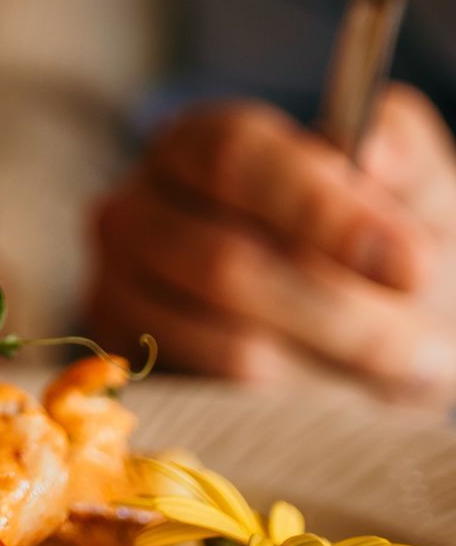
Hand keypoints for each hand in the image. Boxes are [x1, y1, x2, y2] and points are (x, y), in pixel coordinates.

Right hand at [88, 88, 455, 405]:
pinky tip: (345, 385)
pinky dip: (303, 404)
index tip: (408, 263)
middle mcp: (139, 208)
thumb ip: (403, 153)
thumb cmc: (384, 241)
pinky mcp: (134, 369)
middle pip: (227, 264)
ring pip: (235, 348)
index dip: (320, 210)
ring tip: (403, 365)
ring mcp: (121, 292)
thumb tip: (370, 152)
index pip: (235, 158)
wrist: (364, 319)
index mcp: (201, 141)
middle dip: (346, 312)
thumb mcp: (411, 188)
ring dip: (337, 367)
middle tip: (433, 342)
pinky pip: (226, 404)